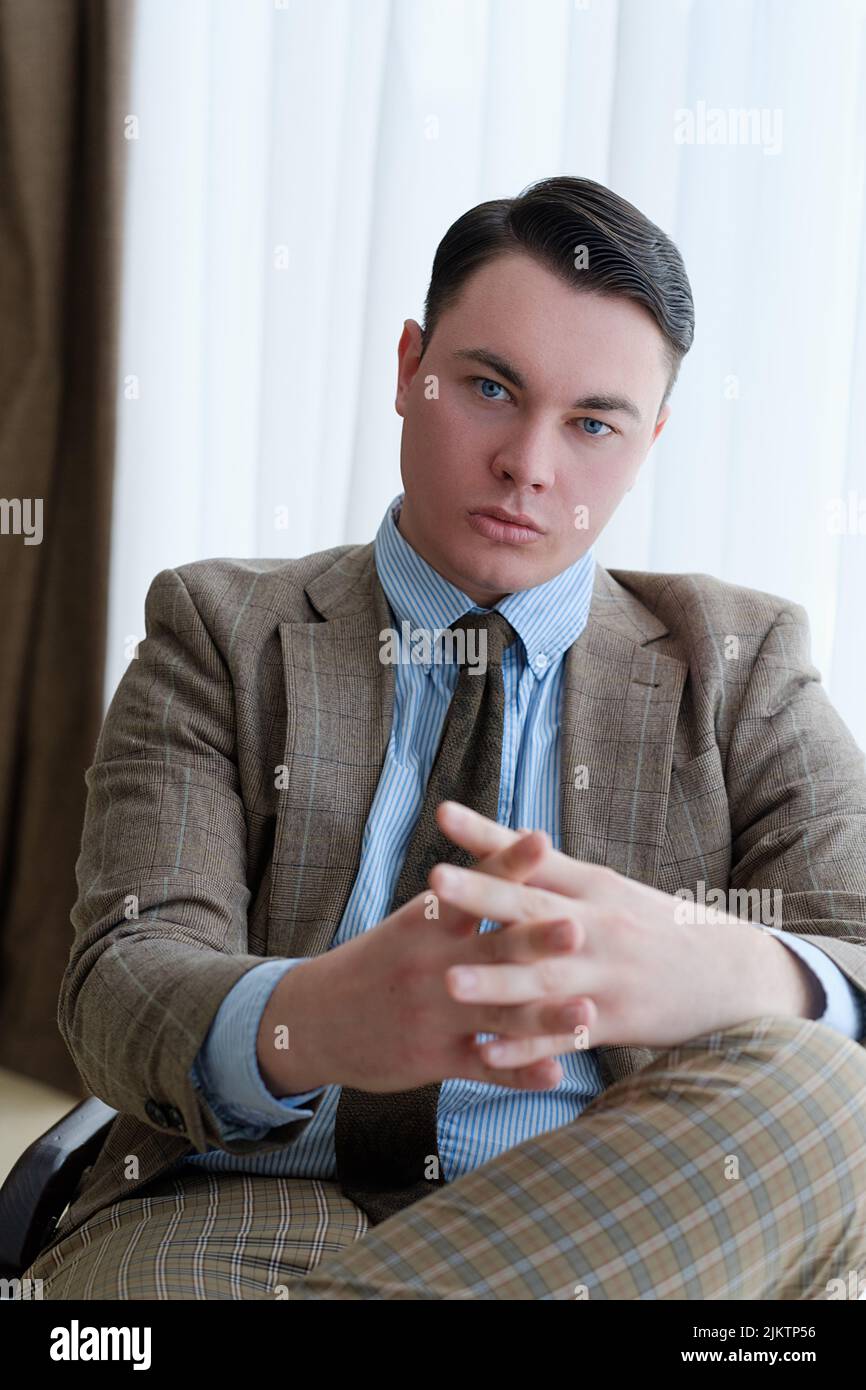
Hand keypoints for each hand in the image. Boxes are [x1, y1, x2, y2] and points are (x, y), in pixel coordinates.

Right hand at [258, 826, 577, 1094]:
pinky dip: (520, 1072)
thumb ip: (463, 901)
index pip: (475, 886)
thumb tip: (516, 859)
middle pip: (495, 950)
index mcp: (429, 924)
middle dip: (537, 940)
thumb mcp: (413, 923)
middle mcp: (434, 965)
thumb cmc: (376, 962)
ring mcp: (436, 1014)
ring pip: (499, 1015)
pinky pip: (484, 1068)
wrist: (313, 1019)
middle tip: (578, 927)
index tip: (542, 840)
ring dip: (545, 1016)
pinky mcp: (434, 1059)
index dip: (509, 863)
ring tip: (587, 1012)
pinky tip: (556, 1072)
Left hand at [427, 800, 802, 1065]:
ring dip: (496, 980)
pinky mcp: (616, 1020)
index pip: (532, 856)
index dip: (488, 835)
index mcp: (592, 887)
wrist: (736, 975)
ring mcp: (606, 974)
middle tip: (434, 882)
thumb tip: (506, 841)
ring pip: (543, 977)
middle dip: (482, 895)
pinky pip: (561, 1034)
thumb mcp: (614, 890)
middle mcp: (596, 925)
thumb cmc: (662, 926)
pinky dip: (524, 1047)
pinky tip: (484, 1052)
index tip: (442, 813)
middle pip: (531, 908)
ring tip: (449, 979)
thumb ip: (557, 873)